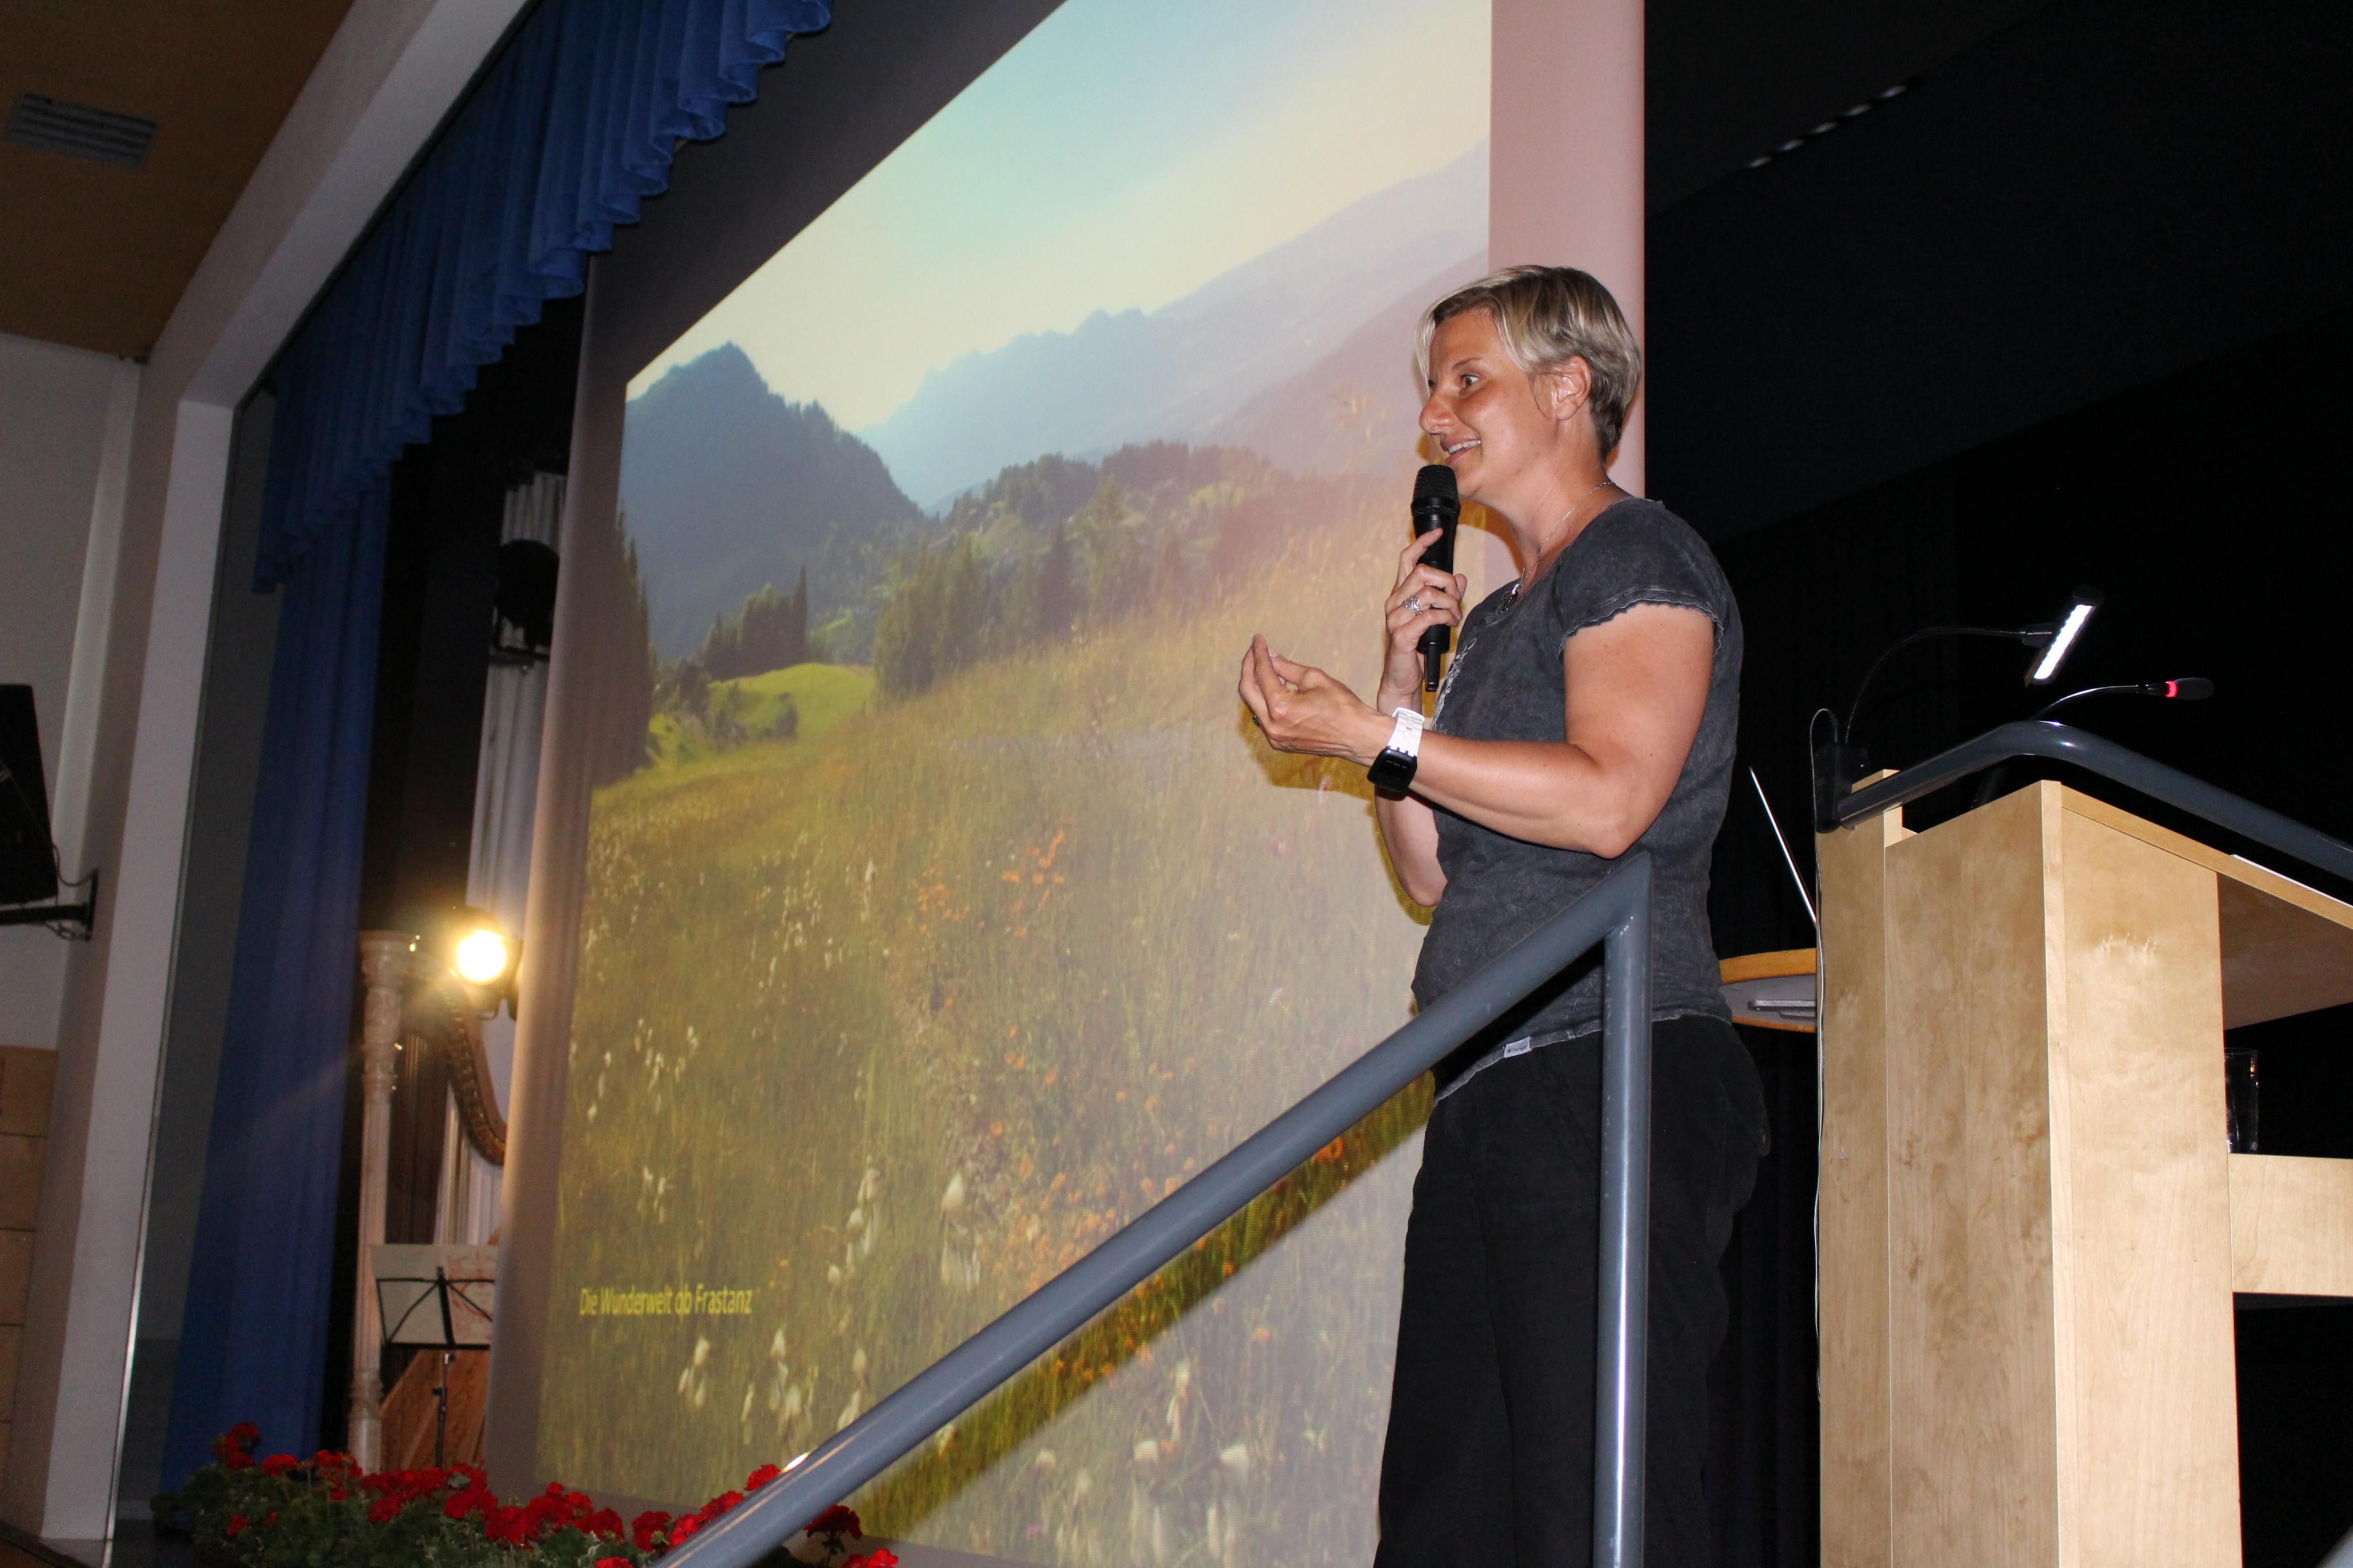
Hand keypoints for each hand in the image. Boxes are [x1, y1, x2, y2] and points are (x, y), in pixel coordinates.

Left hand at [1238, 636, 1385, 763]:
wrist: (1358, 737)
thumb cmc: (1342, 706)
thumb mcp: (1314, 678)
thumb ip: (1286, 666)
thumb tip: (1269, 655)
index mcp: (1281, 708)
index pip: (1262, 674)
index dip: (1258, 653)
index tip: (1258, 639)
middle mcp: (1272, 726)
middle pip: (1248, 691)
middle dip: (1249, 667)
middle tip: (1253, 651)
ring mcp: (1275, 737)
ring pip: (1254, 705)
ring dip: (1255, 684)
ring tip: (1262, 666)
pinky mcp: (1280, 743)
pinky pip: (1264, 717)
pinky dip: (1264, 700)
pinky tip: (1272, 687)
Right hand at [1381, 528, 1468, 703]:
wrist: (1402, 678)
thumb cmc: (1417, 648)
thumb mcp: (1434, 618)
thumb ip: (1446, 597)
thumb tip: (1460, 579)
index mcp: (1399, 594)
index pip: (1407, 560)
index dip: (1422, 543)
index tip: (1438, 533)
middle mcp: (1394, 602)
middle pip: (1423, 573)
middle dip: (1447, 583)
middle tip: (1456, 600)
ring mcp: (1395, 618)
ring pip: (1429, 594)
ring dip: (1450, 604)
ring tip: (1455, 617)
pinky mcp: (1402, 635)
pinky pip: (1429, 616)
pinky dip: (1445, 618)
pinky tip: (1449, 625)